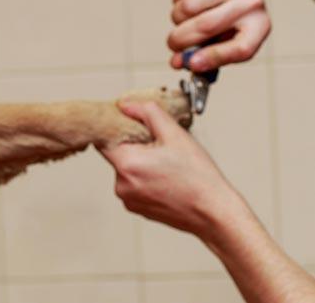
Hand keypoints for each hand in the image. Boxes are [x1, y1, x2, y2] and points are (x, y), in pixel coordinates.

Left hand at [100, 101, 242, 237]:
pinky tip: (166, 178)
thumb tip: (126, 105)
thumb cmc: (198, 178)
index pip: (104, 139)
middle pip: (117, 154)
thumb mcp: (175, 135)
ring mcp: (128, 199)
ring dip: (140, 162)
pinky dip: (145, 178)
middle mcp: (121, 184)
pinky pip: (133, 184)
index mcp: (126, 164)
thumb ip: (147, 113)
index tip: (132, 125)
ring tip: (167, 165)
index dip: (116, 129)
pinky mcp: (136, 208)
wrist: (213, 212)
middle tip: (160, 146)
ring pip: (126, 169)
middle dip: (134, 146)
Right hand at [168, 0, 270, 72]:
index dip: (213, 58)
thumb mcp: (225, 35)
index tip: (191, 64)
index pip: (240, 48)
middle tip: (173, 44)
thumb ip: (204, 52)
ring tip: (186, 16)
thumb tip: (177, 62)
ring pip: (187, 8)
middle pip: (205, 27)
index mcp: (260, 25)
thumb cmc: (229, 9)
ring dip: (177, 18)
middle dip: (179, 40)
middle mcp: (253, 2)